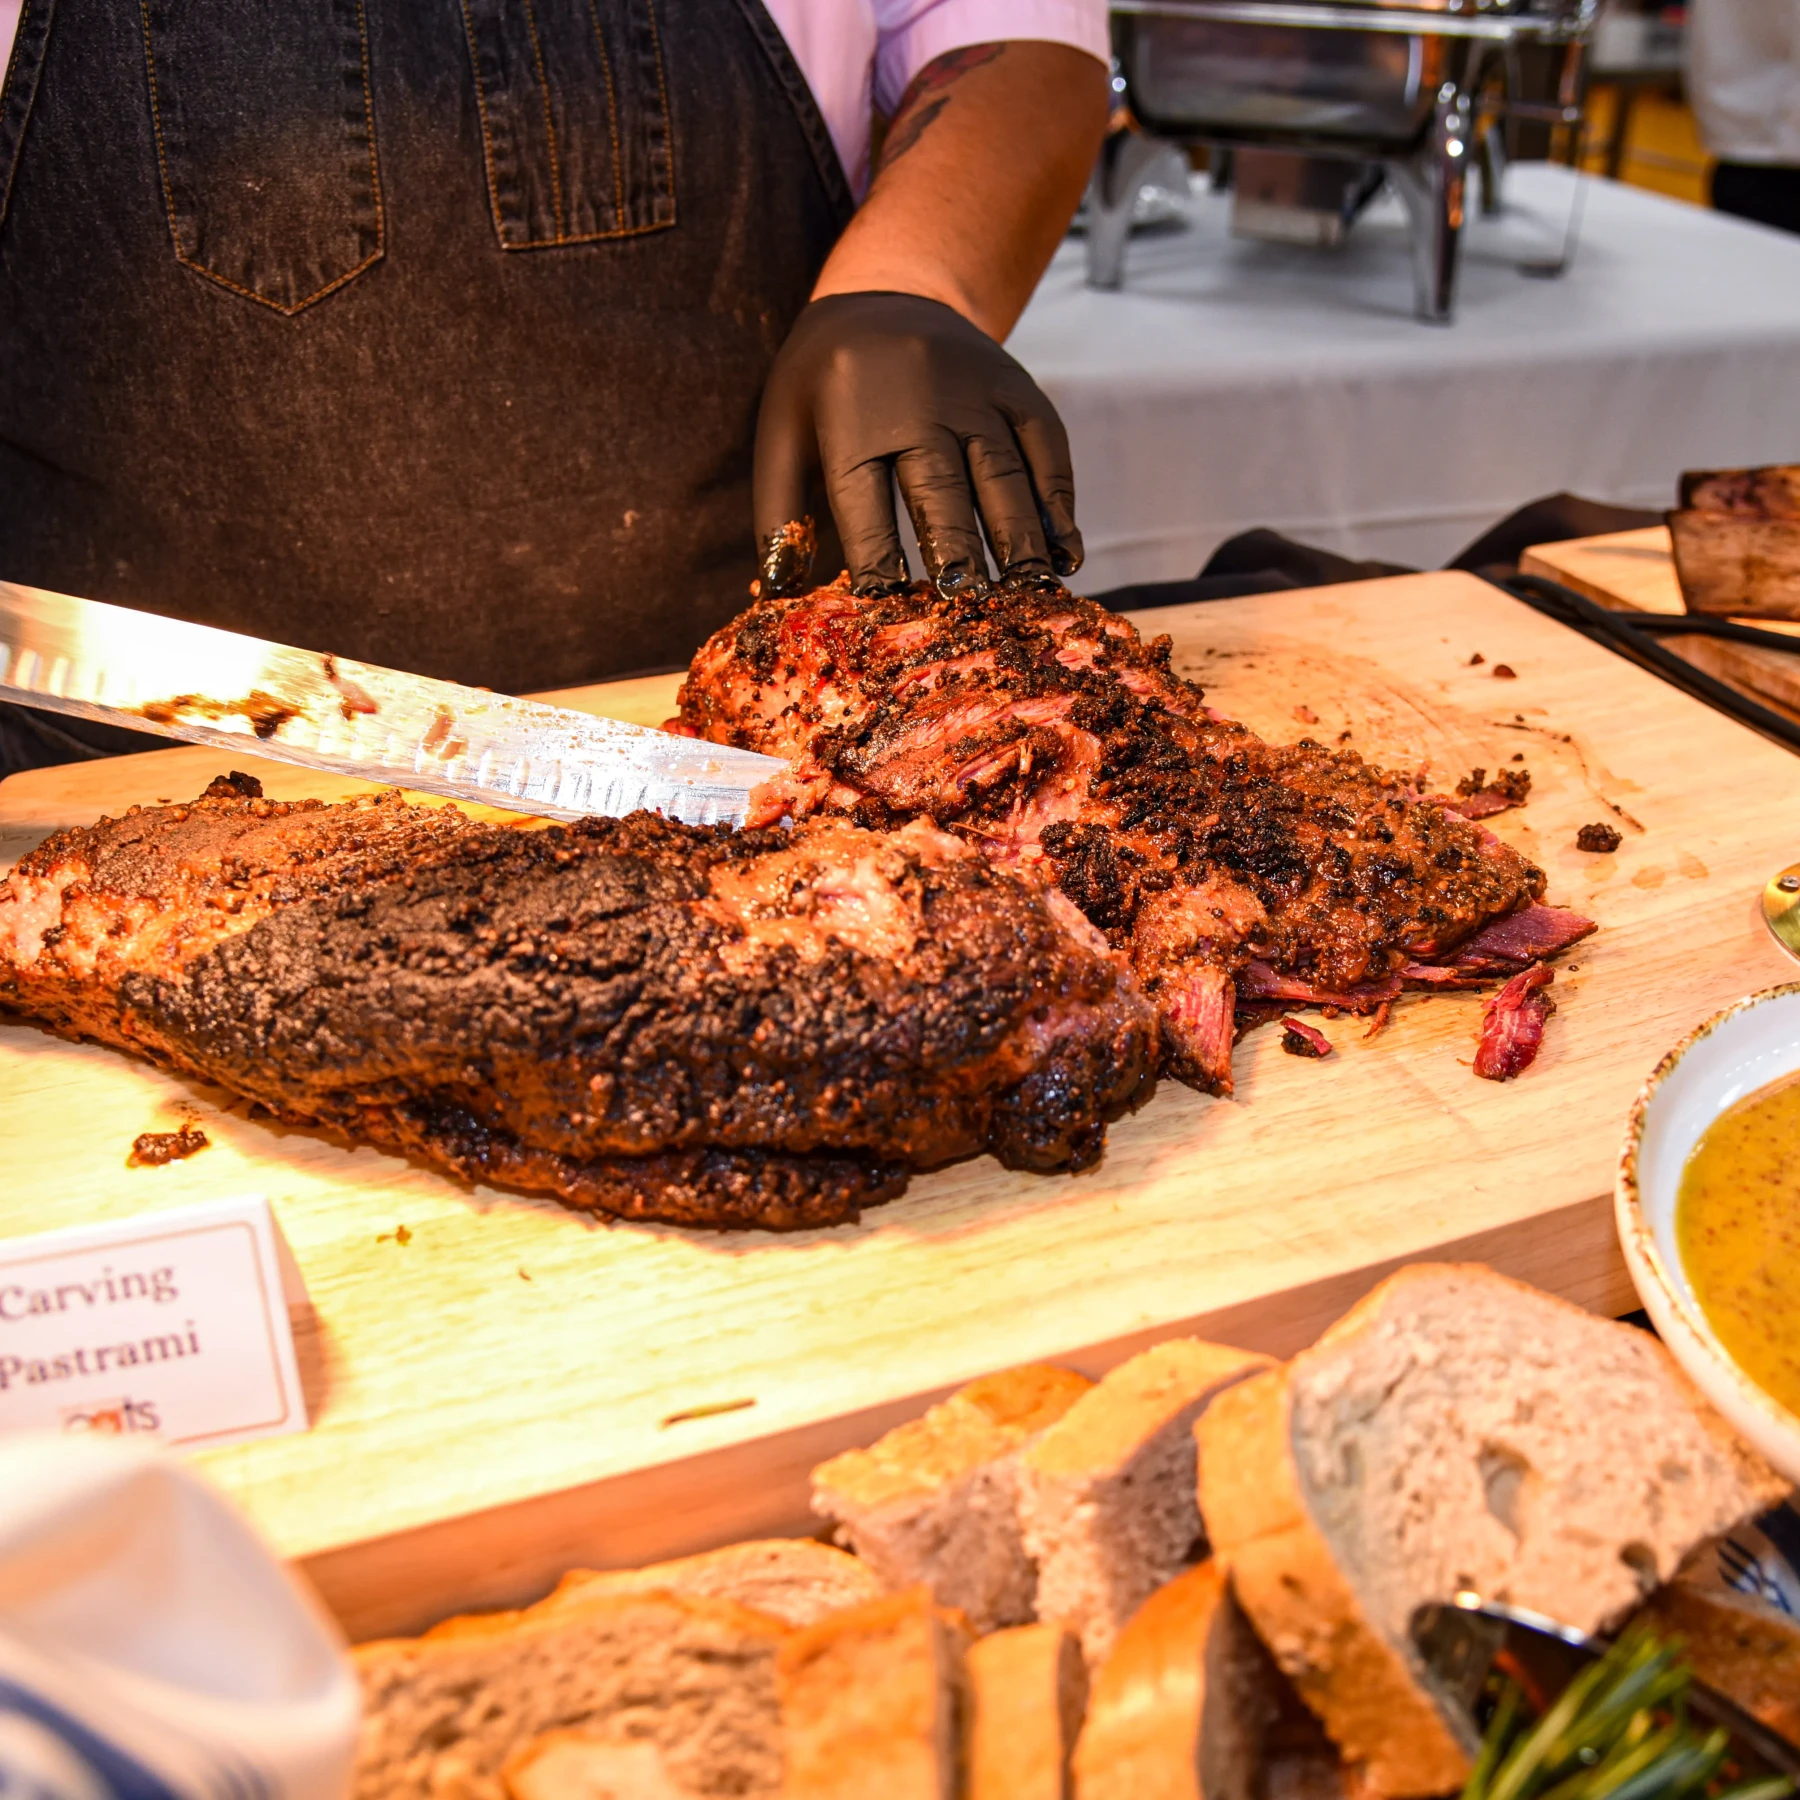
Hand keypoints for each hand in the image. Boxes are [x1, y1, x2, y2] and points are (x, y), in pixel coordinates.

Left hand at [753, 291, 1082, 598]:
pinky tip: (1065, 552)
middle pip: (942, 487)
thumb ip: (779, 512)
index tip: (889, 609)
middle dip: (957, 551)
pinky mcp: (1019, 389)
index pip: (864, 499)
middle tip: (968, 605)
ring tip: (1028, 595)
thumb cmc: (823, 383)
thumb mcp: (783, 432)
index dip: (876, 557)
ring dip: (1019, 538)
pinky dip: (1059, 502)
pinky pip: (1047, 448)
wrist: (886, 292)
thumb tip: (777, 594)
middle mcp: (918, 399)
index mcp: (850, 415)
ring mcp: (976, 391)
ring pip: (1003, 472)